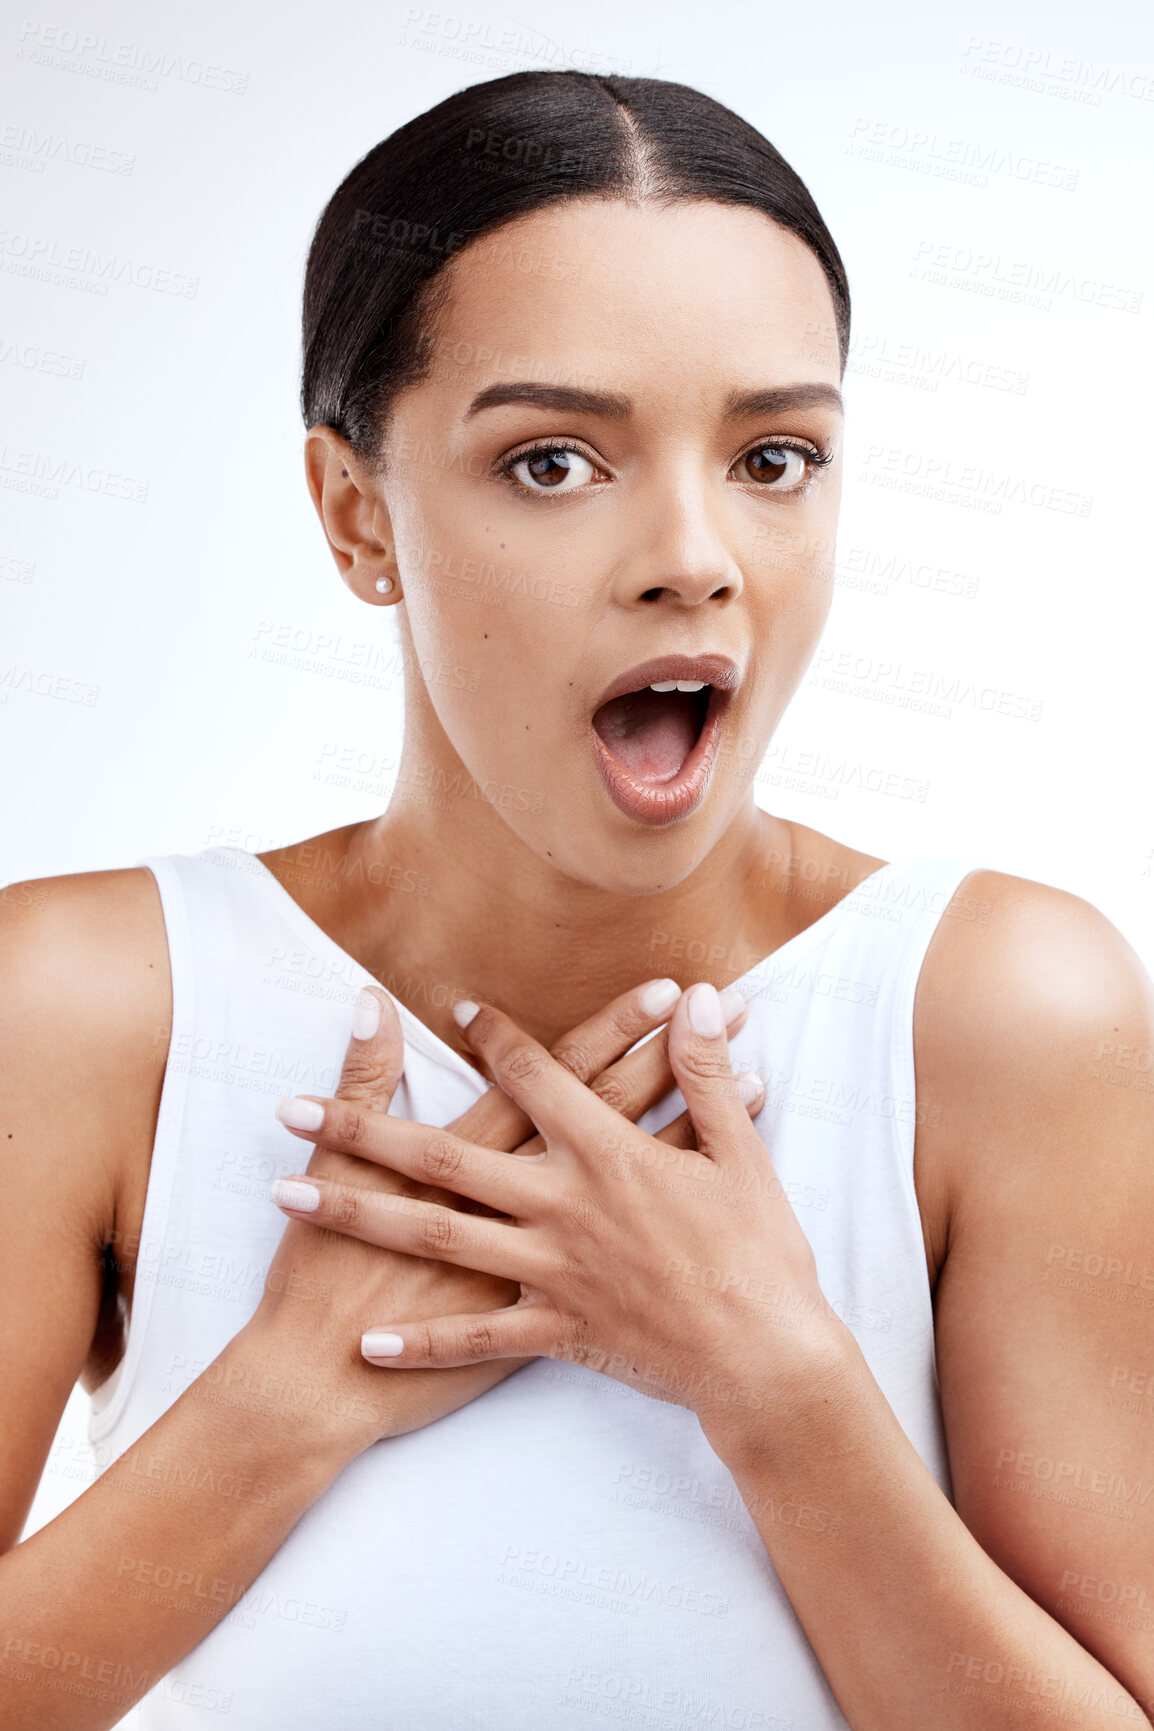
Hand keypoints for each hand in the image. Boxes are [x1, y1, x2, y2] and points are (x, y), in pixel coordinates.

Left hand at [271, 983, 841, 1444]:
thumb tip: (700, 1002)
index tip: (456, 1011)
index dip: (497, 1039)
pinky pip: (474, 1337)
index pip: (537, 1077)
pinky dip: (421, 1343)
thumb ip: (707, 1073)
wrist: (766, 1357)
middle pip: (442, 1157)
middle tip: (288, 1108)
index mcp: (605, 1154)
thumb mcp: (742, 1152)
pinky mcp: (553, 1328)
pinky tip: (368, 1341)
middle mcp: (560, 1204)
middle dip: (359, 1129)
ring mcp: (548, 1269)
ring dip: (356, 1211)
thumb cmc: (761, 1252)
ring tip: (286, 1193)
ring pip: (434, 1236)